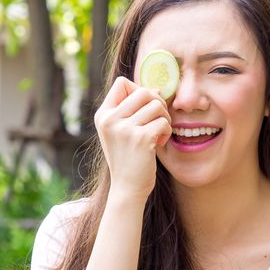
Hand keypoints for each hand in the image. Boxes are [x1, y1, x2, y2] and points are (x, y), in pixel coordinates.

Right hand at [94, 76, 171, 200]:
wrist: (127, 187)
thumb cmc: (129, 158)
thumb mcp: (122, 131)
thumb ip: (133, 110)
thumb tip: (157, 89)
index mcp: (103, 115)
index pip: (121, 82)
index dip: (139, 90)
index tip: (144, 109)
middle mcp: (110, 119)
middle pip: (143, 91)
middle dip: (157, 104)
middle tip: (158, 121)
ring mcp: (124, 128)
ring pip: (156, 105)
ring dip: (164, 118)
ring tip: (158, 133)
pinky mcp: (140, 138)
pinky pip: (163, 122)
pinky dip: (166, 132)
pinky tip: (159, 144)